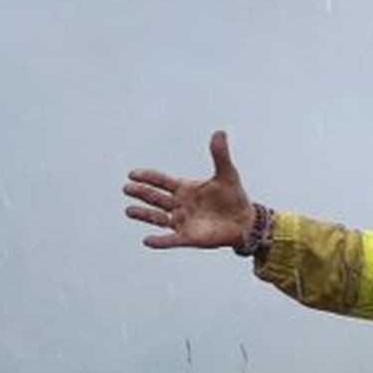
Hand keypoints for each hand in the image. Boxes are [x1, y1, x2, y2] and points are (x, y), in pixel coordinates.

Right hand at [125, 130, 253, 249]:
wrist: (245, 221)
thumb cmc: (234, 197)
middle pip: (156, 198)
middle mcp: (180, 205)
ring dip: (144, 215)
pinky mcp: (189, 237)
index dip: (148, 177)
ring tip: (128, 210)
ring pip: (158, 218)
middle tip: (126, 188)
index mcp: (186, 189)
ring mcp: (183, 222)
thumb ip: (220, 155)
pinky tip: (147, 240)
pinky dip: (160, 241)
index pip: (162, 181)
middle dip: (142, 193)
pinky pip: (171, 240)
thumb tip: (220, 132)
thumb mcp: (227, 174)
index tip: (132, 174)